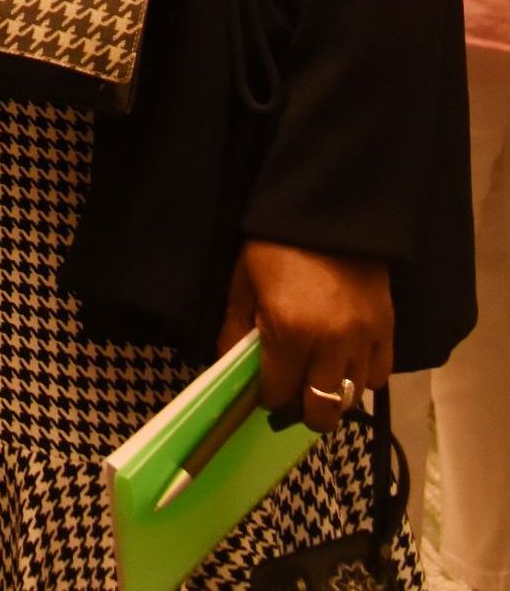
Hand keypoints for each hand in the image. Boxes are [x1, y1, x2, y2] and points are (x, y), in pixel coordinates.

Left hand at [218, 239, 393, 429]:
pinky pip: (379, 376)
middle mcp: (330, 345)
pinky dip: (362, 376)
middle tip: (293, 391)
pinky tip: (346, 359)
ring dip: (332, 393)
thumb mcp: (242, 282)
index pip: (278, 394)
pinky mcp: (387, 329)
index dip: (267, 394)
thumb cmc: (273, 244)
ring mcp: (363, 339)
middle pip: (321, 411)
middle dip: (302, 408)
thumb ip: (234, 330)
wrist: (324, 207)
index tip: (264, 385)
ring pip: (352, 398)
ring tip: (319, 374)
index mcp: (288, 332)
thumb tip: (230, 368)